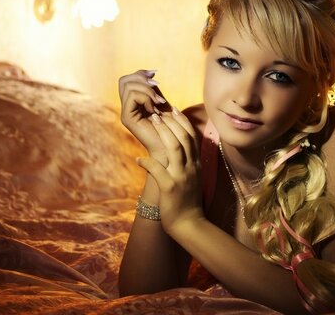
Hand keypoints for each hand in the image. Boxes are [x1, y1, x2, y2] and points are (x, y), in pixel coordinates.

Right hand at [119, 70, 170, 163]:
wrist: (171, 147)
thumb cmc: (169, 126)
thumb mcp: (161, 102)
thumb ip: (153, 89)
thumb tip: (151, 72)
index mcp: (132, 102)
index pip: (127, 79)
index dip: (140, 73)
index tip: (155, 75)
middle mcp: (126, 106)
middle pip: (124, 80)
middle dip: (142, 79)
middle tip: (157, 87)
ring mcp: (125, 113)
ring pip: (128, 87)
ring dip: (147, 90)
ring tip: (158, 102)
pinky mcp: (127, 118)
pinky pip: (133, 97)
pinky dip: (146, 98)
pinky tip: (155, 109)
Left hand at [136, 109, 203, 234]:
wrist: (189, 224)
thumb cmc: (187, 202)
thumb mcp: (191, 179)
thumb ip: (187, 164)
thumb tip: (178, 150)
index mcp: (195, 164)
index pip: (192, 137)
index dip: (183, 121)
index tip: (173, 110)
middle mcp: (191, 167)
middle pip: (183, 138)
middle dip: (171, 122)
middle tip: (159, 111)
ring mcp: (182, 176)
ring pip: (174, 148)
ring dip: (162, 132)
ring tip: (152, 121)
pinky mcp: (170, 188)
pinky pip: (157, 170)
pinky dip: (147, 163)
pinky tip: (138, 159)